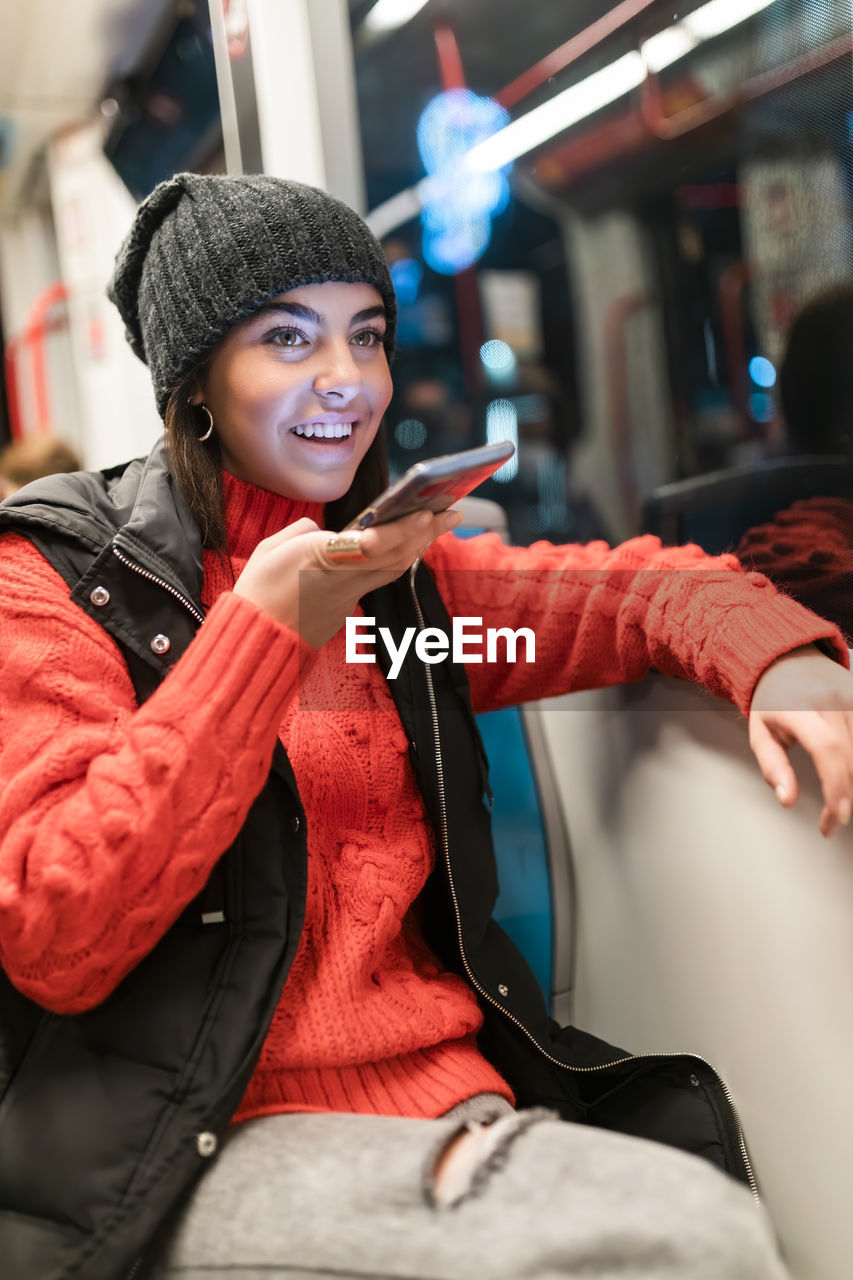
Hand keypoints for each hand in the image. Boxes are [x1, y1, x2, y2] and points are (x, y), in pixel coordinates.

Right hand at [233, 508, 461, 648]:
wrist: (256, 640)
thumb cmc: (257, 592)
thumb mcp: (270, 549)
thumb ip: (302, 531)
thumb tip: (324, 531)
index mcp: (319, 559)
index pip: (370, 546)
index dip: (401, 530)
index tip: (425, 513)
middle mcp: (342, 579)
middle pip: (394, 555)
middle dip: (426, 531)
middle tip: (453, 510)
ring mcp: (348, 596)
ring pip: (393, 568)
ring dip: (420, 543)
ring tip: (440, 522)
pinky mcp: (347, 606)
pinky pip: (381, 578)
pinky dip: (400, 558)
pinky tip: (411, 544)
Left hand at [749, 645, 852, 836]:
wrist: (789, 659)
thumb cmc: (772, 698)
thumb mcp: (759, 732)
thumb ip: (772, 767)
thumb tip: (787, 799)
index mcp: (800, 709)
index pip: (827, 749)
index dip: (837, 785)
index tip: (836, 815)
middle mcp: (832, 702)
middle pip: (852, 758)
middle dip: (845, 797)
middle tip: (830, 821)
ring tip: (837, 803)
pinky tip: (848, 781)